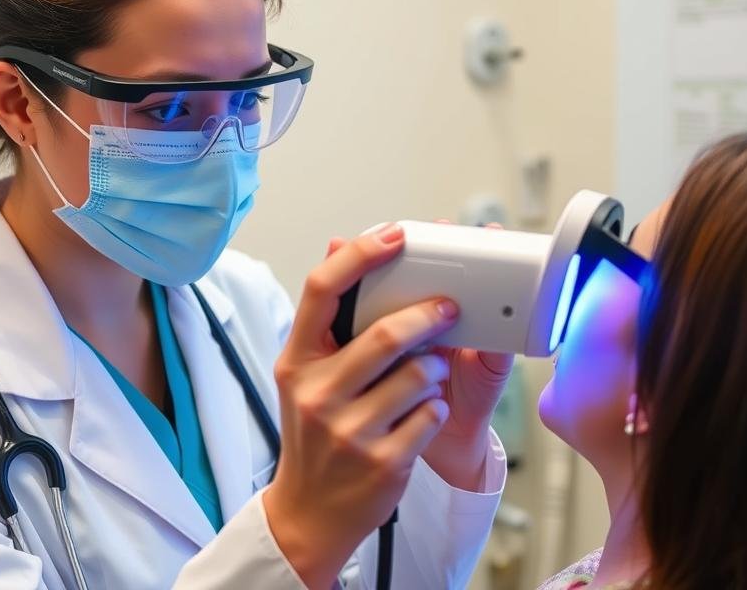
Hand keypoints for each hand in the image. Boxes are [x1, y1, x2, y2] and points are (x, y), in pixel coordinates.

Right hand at [327, 225, 512, 491]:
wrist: (310, 513)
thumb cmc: (315, 435)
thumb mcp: (306, 377)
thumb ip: (326, 321)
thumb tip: (335, 245)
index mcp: (297, 362)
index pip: (321, 290)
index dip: (359, 255)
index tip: (395, 234)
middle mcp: (317, 393)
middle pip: (385, 333)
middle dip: (428, 316)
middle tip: (450, 306)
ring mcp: (350, 431)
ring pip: (418, 375)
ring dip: (435, 369)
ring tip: (430, 374)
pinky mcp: (384, 462)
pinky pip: (431, 415)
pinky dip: (435, 408)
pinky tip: (423, 413)